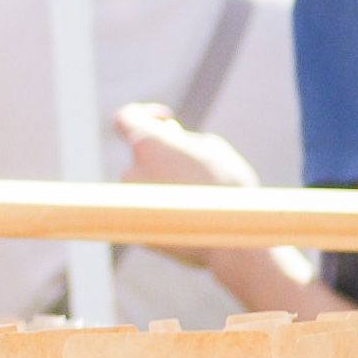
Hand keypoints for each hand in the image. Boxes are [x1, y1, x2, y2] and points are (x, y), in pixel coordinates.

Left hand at [100, 107, 331, 315]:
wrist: (232, 243)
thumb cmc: (229, 190)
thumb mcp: (214, 149)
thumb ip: (185, 140)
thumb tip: (172, 141)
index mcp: (147, 144)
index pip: (125, 119)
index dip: (145, 114)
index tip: (166, 121)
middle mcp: (129, 172)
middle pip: (143, 156)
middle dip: (166, 157)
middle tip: (198, 169)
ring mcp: (129, 203)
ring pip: (148, 185)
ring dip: (168, 185)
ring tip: (202, 198)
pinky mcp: (134, 230)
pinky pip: (151, 210)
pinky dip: (168, 209)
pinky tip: (196, 218)